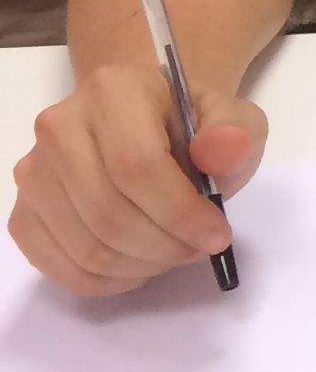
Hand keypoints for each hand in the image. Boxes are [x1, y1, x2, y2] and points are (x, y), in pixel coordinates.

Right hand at [9, 62, 262, 299]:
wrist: (148, 124)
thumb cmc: (192, 125)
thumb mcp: (234, 119)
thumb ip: (236, 133)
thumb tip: (223, 149)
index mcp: (113, 91)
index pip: (136, 166)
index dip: (180, 212)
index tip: (218, 236)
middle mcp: (59, 127)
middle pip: (108, 213)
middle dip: (164, 246)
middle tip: (198, 249)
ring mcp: (34, 173)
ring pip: (85, 246)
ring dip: (140, 265)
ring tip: (173, 253)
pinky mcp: (24, 213)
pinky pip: (59, 266)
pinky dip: (107, 280)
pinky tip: (139, 266)